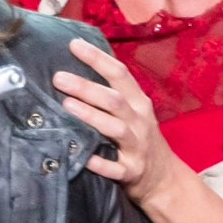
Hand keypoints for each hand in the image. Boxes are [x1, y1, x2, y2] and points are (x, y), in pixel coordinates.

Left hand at [54, 38, 183, 204]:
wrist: (164, 178)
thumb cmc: (139, 137)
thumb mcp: (133, 110)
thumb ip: (112, 92)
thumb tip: (76, 67)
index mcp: (138, 102)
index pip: (119, 74)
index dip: (97, 58)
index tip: (73, 45)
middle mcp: (139, 121)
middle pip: (114, 99)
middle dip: (86, 87)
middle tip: (58, 77)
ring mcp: (137, 147)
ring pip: (115, 128)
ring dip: (91, 116)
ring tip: (67, 105)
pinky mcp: (132, 172)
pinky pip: (116, 168)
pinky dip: (100, 163)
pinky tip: (83, 158)